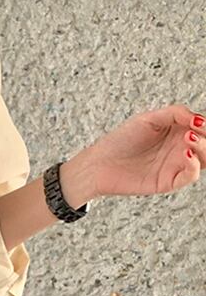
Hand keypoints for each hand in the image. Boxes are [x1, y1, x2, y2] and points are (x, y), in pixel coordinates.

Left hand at [86, 104, 203, 197]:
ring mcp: (175, 166)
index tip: (198, 121)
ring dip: (204, 148)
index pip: (204, 128)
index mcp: (179, 132)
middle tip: (196, 130)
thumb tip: (198, 119)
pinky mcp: (167, 182)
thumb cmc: (121, 140)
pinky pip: (189, 176)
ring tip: (189, 138)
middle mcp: (180, 149)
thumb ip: (176, 113)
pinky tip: (186, 153)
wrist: (99, 164)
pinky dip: (193, 165)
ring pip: (204, 160)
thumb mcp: (150, 118)